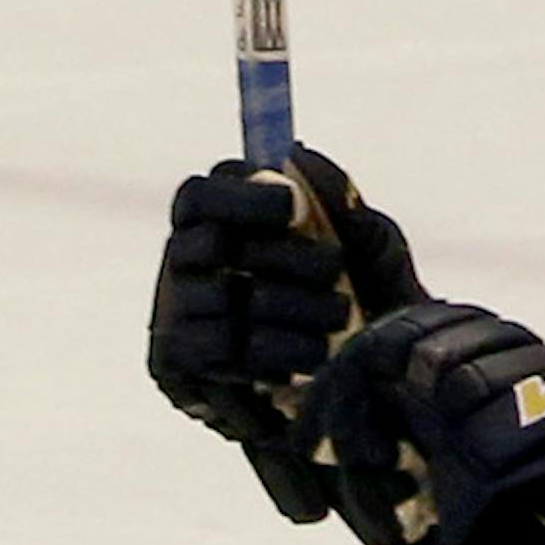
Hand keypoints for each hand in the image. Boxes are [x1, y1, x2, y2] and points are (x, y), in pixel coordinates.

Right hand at [147, 149, 420, 525]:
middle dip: (281, 256)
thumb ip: (342, 199)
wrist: (358, 390)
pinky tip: (307, 361)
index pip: (204, 194)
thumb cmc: (362, 304)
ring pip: (221, 296)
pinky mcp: (176, 362)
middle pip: (212, 241)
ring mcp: (176, 310)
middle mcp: (185, 258)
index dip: (244, 197)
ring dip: (289, 309)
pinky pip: (217, 348)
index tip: (292, 208)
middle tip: (336, 272)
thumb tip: (298, 154)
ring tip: (339, 320)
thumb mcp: (368, 249)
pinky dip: (269, 353)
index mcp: (217, 218)